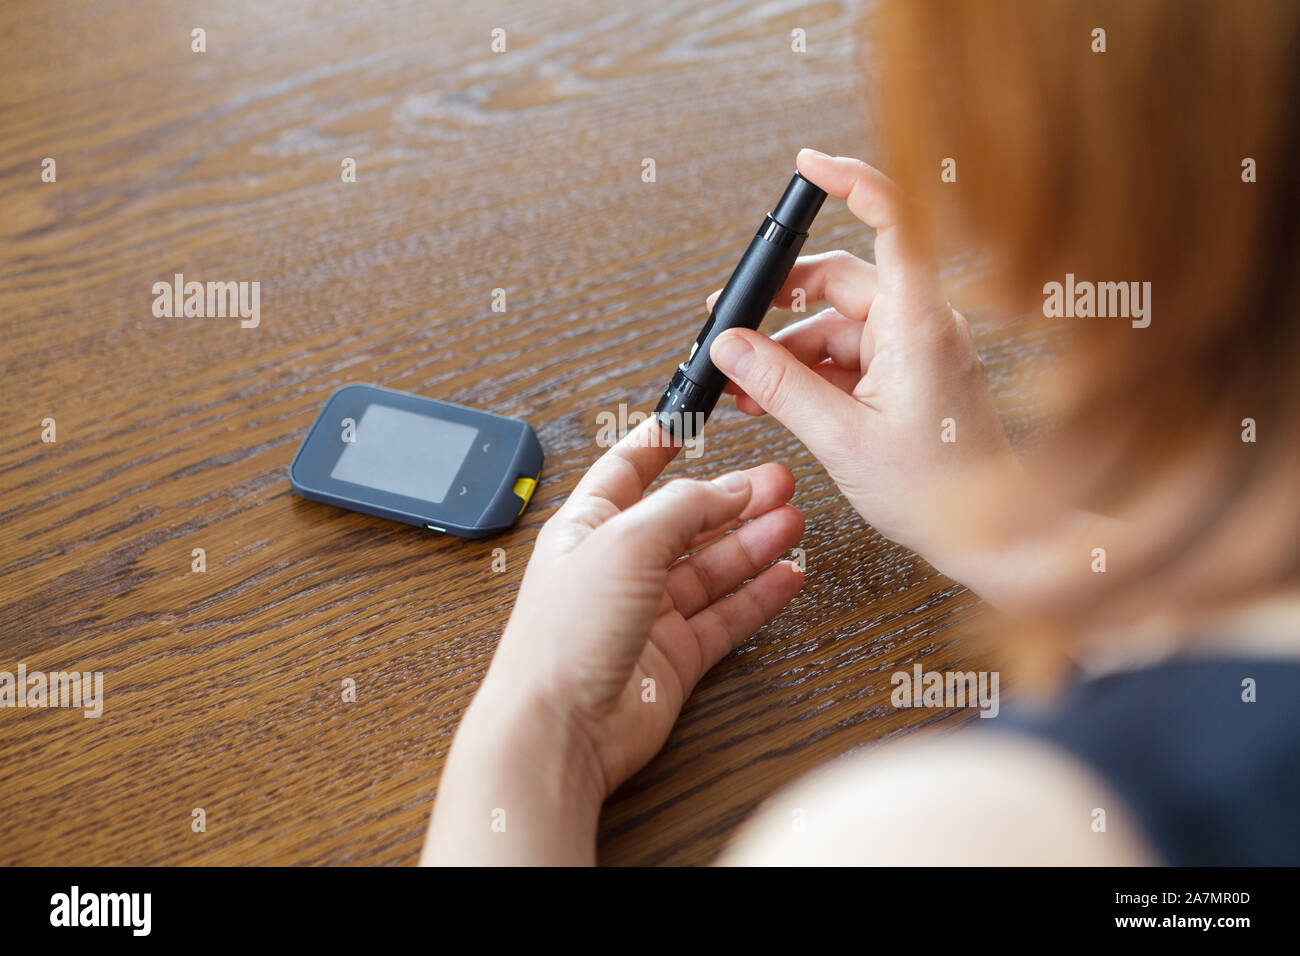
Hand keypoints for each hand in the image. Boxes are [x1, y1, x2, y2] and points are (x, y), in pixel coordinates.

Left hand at [423, 418, 803, 864]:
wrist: (559, 728)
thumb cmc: (563, 637)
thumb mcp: (626, 542)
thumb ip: (682, 508)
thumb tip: (728, 487)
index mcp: (588, 527)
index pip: (628, 471)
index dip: (660, 443)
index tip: (692, 418)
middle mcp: (618, 567)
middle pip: (685, 520)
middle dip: (731, 497)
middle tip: (778, 480)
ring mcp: (648, 614)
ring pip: (712, 567)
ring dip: (753, 542)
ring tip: (793, 519)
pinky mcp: (675, 657)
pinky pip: (727, 617)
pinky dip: (759, 596)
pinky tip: (787, 575)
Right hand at [707, 149, 1021, 592]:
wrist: (989, 537)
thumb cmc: (939, 491)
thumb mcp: (841, 438)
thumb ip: (779, 387)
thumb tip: (730, 347)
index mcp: (917, 323)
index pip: (893, 222)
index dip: (851, 182)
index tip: (807, 165)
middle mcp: (918, 325)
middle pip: (839, 282)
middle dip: (779, 304)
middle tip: (729, 326)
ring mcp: (913, 351)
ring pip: (835, 325)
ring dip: (785, 350)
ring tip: (743, 387)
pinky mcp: (906, 377)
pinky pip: (847, 357)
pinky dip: (808, 372)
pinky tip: (771, 397)